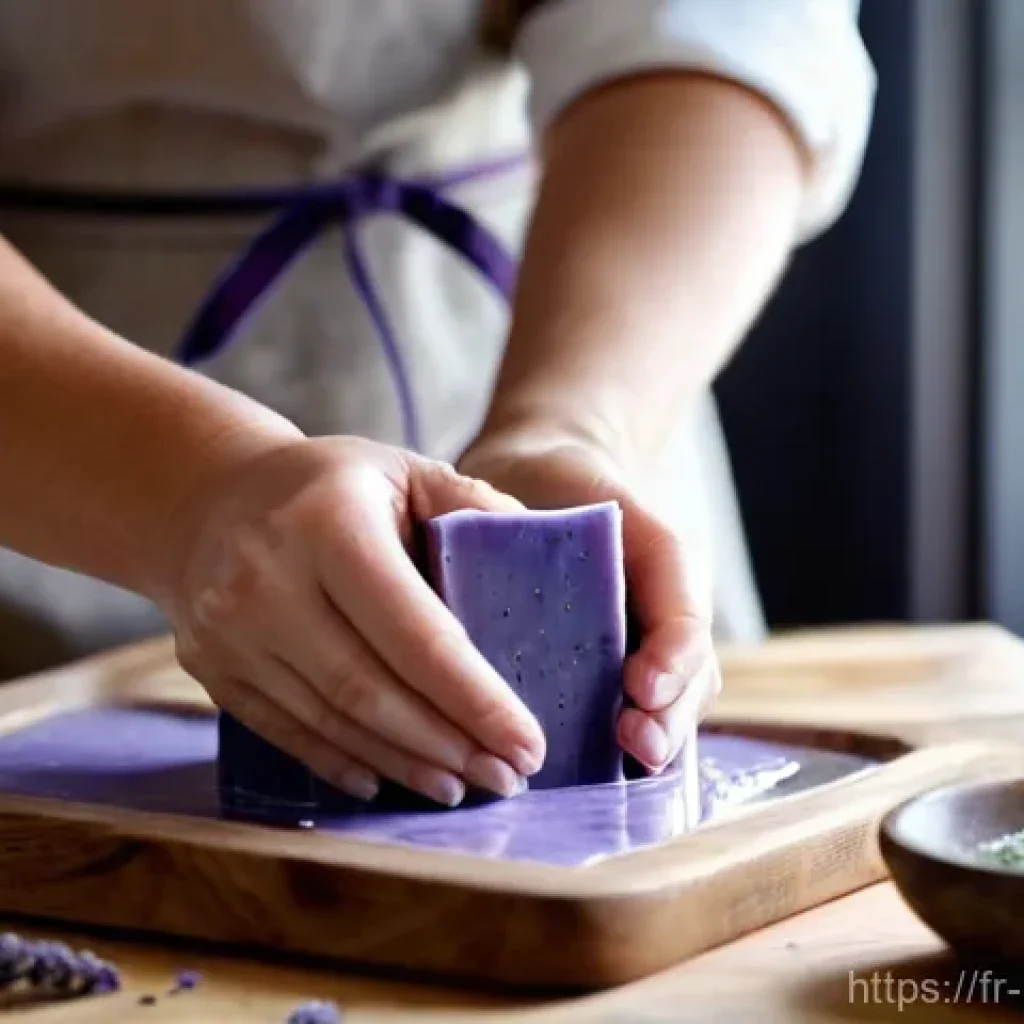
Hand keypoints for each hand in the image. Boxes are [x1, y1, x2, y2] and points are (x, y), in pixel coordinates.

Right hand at [156, 436, 546, 806]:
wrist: (208, 497)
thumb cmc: (329, 484)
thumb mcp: (401, 469)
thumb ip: (470, 506)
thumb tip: (537, 557)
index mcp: (329, 524)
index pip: (415, 632)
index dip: (475, 698)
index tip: (527, 743)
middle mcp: (268, 580)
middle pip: (370, 691)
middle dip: (448, 745)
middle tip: (508, 776)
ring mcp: (230, 631)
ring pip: (331, 721)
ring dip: (404, 763)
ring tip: (462, 784)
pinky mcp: (212, 668)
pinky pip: (286, 731)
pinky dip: (343, 761)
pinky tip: (389, 778)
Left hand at [459, 428, 720, 773]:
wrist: (553, 485)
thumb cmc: (552, 484)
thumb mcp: (545, 480)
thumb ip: (523, 521)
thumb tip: (490, 576)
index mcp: (659, 555)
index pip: (683, 611)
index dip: (672, 656)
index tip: (640, 688)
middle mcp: (665, 606)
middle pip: (690, 671)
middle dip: (671, 716)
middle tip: (639, 744)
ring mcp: (651, 642)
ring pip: (673, 699)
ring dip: (658, 737)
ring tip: (632, 765)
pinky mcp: (623, 671)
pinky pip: (640, 712)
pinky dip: (627, 748)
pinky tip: (594, 776)